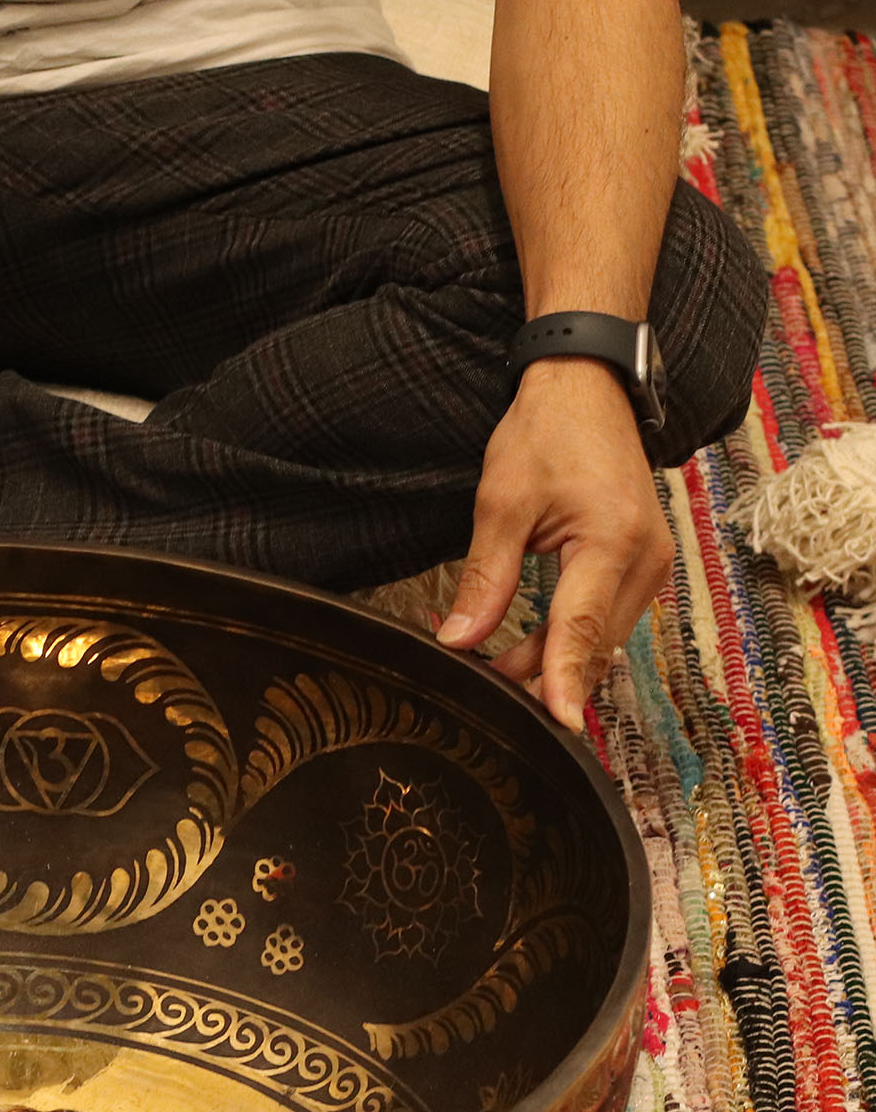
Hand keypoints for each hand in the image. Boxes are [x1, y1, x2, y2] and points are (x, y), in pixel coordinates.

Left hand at [435, 359, 671, 731]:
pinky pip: (607, 619)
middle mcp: (645, 558)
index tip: (555, 723)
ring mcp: (651, 562)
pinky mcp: (643, 564)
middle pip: (592, 644)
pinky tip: (532, 653)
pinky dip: (571, 640)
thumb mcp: (501, 504)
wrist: (587, 388)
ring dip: (554, 662)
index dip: (563, 681)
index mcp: (611, 541)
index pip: (580, 627)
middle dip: (544, 678)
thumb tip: (460, 640)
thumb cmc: (547, 434)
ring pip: (601, 638)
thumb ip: (485, 580)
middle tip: (486, 698)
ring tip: (497, 676)